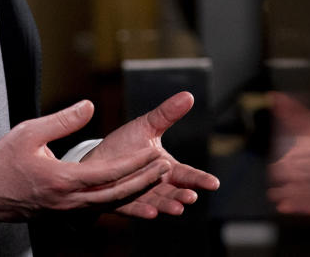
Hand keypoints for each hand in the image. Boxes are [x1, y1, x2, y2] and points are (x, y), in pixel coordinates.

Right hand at [0, 100, 170, 221]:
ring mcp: (66, 209)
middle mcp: (68, 200)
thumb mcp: (30, 132)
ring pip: (108, 203)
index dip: (134, 164)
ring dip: (134, 191)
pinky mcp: (64, 211)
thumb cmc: (3, 160)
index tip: (154, 153)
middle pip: (115, 194)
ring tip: (154, 177)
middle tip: (166, 168)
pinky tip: (130, 189)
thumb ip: (62, 119)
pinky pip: (97, 207)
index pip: (108, 173)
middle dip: (143, 181)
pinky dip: (117, 199)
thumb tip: (90, 105)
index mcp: (62, 180)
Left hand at [83, 91, 220, 218]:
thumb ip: (167, 114)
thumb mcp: (146, 125)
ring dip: (167, 206)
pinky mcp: (121, 203)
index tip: (214, 183)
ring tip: (177, 208)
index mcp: (165, 167)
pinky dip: (142, 211)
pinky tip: (151, 213)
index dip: (200, 179)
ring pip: (157, 202)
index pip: (187, 174)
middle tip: (191, 197)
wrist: (95, 161)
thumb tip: (189, 95)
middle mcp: (156, 184)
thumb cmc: (124, 145)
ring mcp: (140, 195)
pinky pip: (133, 208)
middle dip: (183, 195)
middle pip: (174, 191)